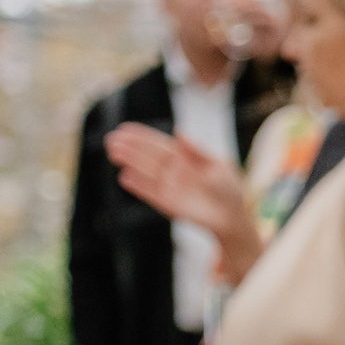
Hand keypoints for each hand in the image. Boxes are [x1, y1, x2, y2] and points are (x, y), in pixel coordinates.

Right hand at [107, 123, 263, 282]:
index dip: (142, 136)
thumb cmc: (228, 187)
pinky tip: (125, 177)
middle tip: (112, 139)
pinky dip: (139, 186)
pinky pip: (151, 193)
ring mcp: (170, 187)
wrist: (233, 216)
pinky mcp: (169, 204)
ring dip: (130, 162)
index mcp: (184, 157)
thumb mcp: (217, 164)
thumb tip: (178, 132)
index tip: (124, 128)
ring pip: (146, 172)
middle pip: (148, 156)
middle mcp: (173, 171)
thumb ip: (197, 150)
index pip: (159, 144)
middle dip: (130, 147)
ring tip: (114, 152)